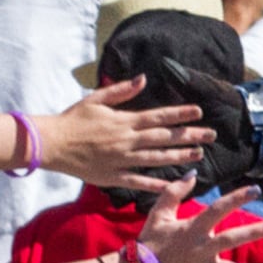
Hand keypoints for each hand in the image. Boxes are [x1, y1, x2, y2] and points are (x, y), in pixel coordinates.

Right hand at [38, 74, 206, 194]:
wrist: (51, 144)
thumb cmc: (73, 120)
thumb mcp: (96, 99)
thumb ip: (121, 90)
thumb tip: (143, 78)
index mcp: (124, 121)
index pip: (159, 116)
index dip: (180, 114)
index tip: (199, 112)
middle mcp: (126, 140)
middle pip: (164, 138)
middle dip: (189, 135)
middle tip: (211, 135)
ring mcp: (121, 160)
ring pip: (156, 159)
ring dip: (179, 157)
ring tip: (198, 155)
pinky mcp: (113, 176)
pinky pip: (138, 182)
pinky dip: (156, 184)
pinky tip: (174, 184)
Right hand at [143, 185, 262, 262]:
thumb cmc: (150, 242)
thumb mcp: (158, 214)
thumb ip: (174, 192)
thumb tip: (192, 174)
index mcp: (192, 229)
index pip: (218, 209)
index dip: (237, 198)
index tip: (256, 190)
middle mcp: (201, 249)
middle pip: (232, 239)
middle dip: (254, 232)